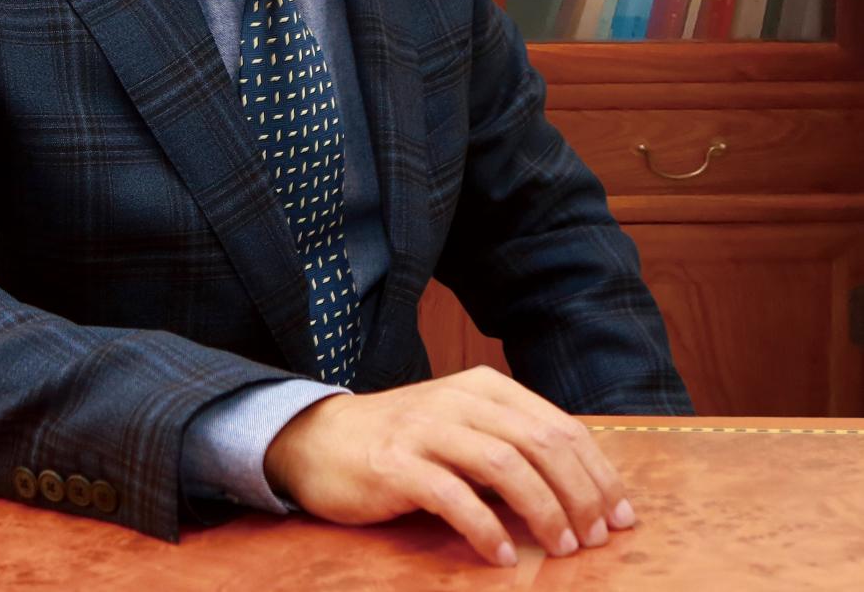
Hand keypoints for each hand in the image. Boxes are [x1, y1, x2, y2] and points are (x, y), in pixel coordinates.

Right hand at [262, 365, 634, 567]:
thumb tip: (582, 489)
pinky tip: (503, 555)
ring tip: (562, 548)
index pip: (559, 425)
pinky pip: (453, 495)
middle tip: (596, 538)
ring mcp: (425, 429)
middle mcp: (458, 399)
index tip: (622, 516)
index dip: (598, 472)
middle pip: (540, 442)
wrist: (320, 440)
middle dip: (580, 494)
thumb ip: (510, 444)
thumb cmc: (404, 443)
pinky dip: (486, 528)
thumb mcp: (462, 428)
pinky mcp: (395, 464)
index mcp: (483, 387)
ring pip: (505, 463)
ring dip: (543, 510)